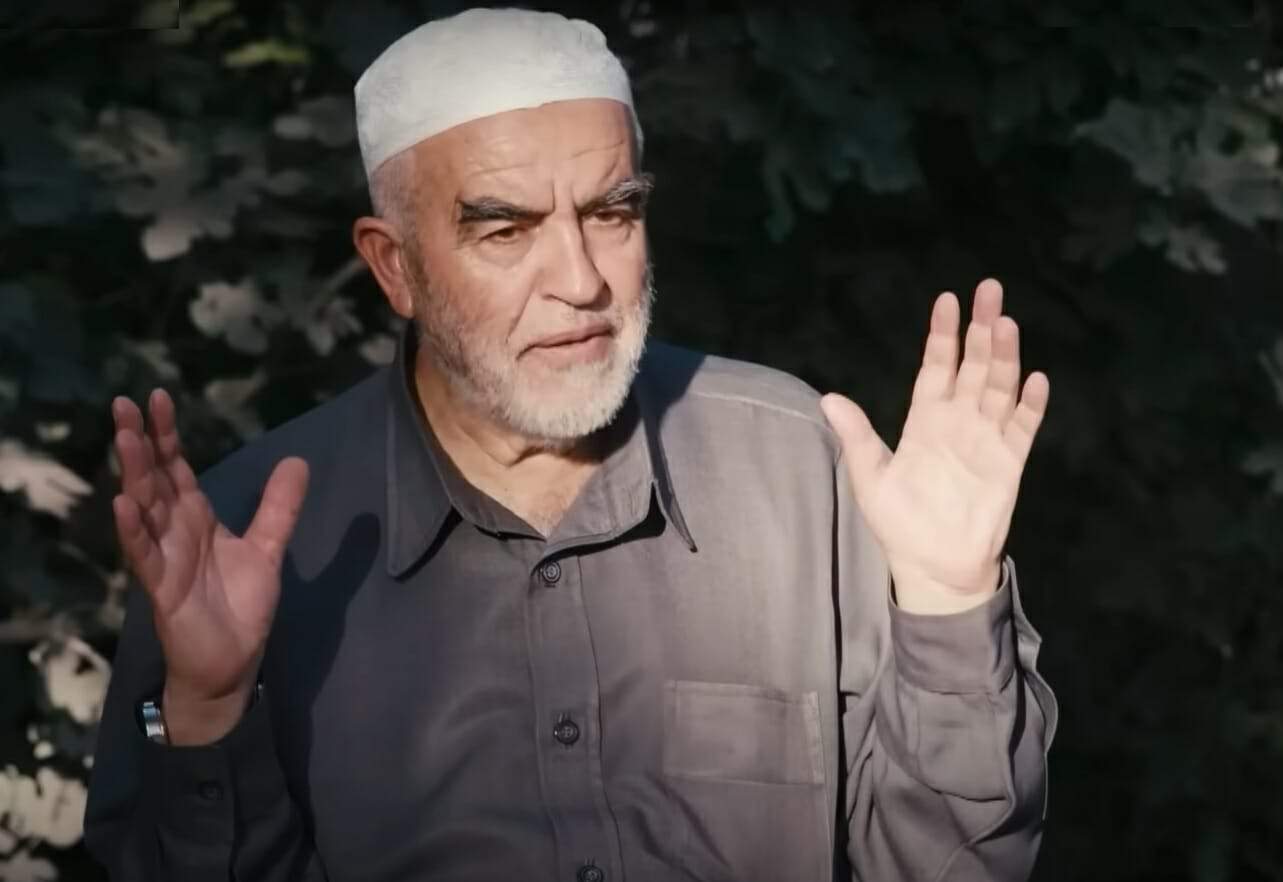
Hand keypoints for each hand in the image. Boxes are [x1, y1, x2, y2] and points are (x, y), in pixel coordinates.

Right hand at [111, 389, 308, 741]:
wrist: (232, 662)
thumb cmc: (241, 605)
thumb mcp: (268, 547)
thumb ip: (280, 507)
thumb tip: (298, 460)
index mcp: (197, 518)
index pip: (177, 468)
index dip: (167, 435)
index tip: (157, 397)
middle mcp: (175, 531)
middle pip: (153, 479)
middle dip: (139, 442)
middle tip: (123, 403)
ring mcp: (165, 557)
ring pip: (144, 509)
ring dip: (133, 475)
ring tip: (124, 438)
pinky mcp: (162, 588)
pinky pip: (144, 555)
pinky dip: (134, 530)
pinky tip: (123, 505)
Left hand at [820, 278, 1048, 614]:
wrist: (934, 566)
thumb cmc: (899, 522)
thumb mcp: (871, 478)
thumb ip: (858, 437)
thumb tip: (827, 399)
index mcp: (924, 420)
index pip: (936, 366)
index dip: (942, 334)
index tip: (948, 298)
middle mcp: (958, 421)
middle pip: (973, 365)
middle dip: (981, 328)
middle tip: (990, 289)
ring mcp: (986, 439)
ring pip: (999, 388)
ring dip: (1005, 357)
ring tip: (1007, 324)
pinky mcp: (1009, 463)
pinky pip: (1023, 428)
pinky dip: (1029, 405)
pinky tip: (1036, 380)